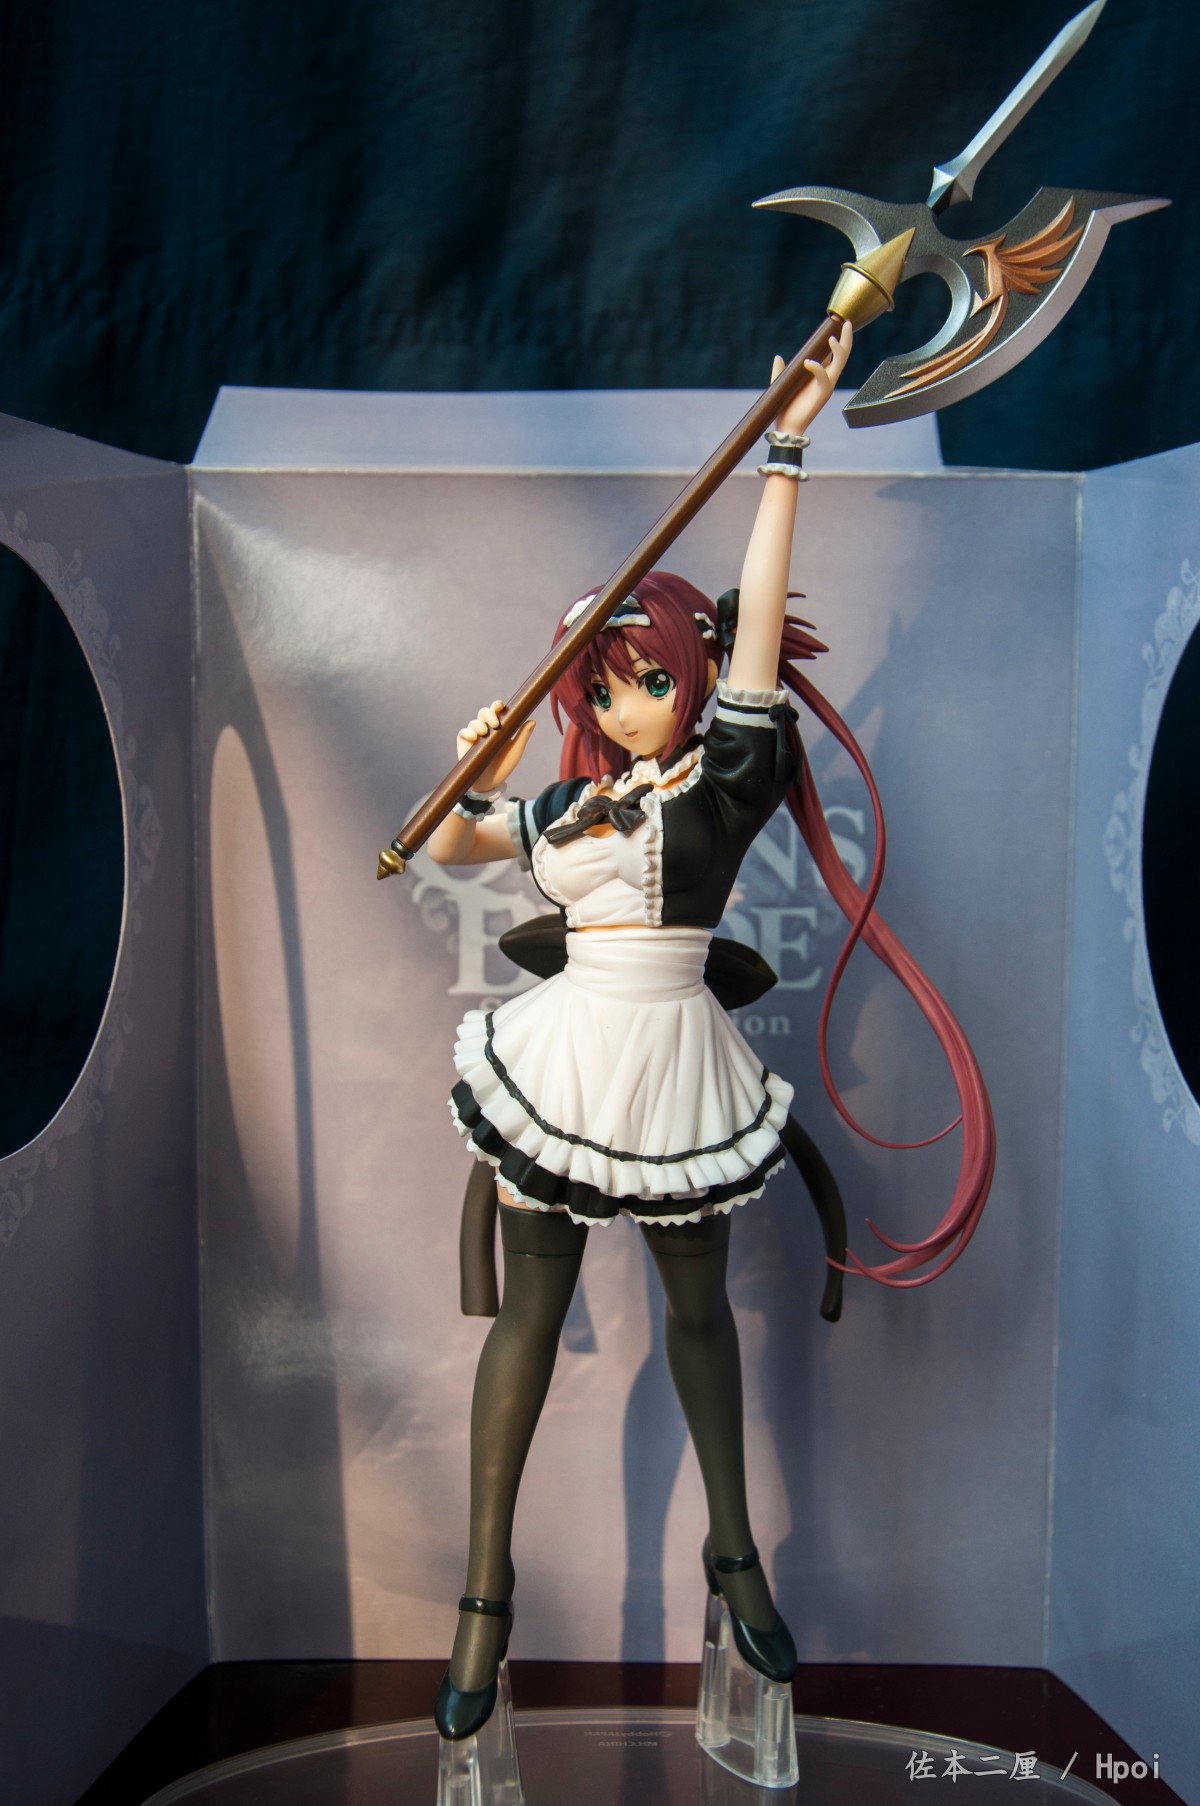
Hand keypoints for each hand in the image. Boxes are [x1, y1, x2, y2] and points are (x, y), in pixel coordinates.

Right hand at [457, 700, 534, 789]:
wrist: (490, 783)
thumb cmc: (504, 766)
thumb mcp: (515, 751)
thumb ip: (523, 736)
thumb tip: (532, 721)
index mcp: (499, 727)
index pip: (497, 711)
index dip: (497, 706)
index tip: (500, 707)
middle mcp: (485, 728)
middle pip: (484, 712)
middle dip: (489, 714)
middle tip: (495, 724)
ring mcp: (474, 735)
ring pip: (474, 722)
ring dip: (479, 725)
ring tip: (484, 733)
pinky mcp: (464, 742)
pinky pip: (463, 732)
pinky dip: (468, 732)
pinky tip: (473, 738)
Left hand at [771, 319, 852, 437]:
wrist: (787, 426)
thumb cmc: (786, 407)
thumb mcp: (781, 383)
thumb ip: (780, 370)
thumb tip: (778, 356)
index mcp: (820, 374)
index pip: (832, 354)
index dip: (836, 339)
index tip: (837, 324)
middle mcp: (827, 378)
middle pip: (842, 355)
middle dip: (846, 339)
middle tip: (846, 323)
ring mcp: (827, 385)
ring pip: (840, 363)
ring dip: (839, 349)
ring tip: (833, 338)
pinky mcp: (823, 394)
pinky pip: (824, 377)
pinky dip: (817, 368)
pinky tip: (808, 362)